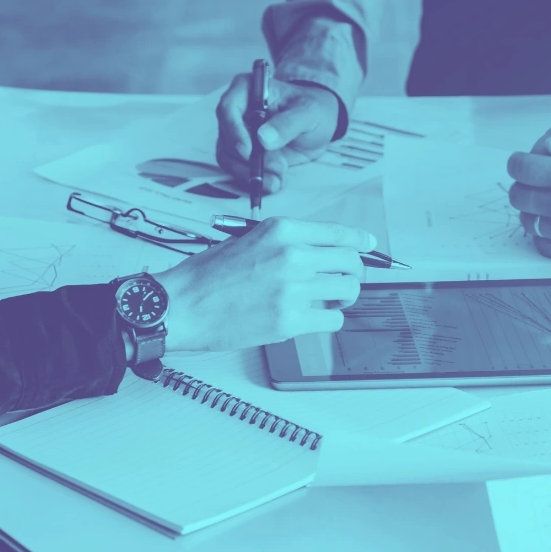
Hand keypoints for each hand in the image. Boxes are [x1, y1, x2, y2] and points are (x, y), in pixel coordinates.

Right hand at [155, 217, 373, 351]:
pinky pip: (332, 320)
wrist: (182, 305)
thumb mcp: (247, 239)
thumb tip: (319, 250)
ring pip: (347, 291)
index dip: (360, 241)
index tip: (369, 246)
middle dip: (353, 273)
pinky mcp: (290, 320)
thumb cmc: (206, 276)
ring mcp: (293, 289)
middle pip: (350, 263)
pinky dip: (328, 320)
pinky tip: (312, 318)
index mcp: (282, 231)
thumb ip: (285, 243)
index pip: (338, 232)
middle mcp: (292, 256)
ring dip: (341, 298)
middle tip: (344, 281)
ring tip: (326, 301)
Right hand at [215, 75, 339, 193]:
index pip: (228, 108)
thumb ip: (288, 123)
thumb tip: (263, 138)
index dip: (234, 131)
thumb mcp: (308, 113)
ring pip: (229, 157)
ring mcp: (237, 134)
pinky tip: (273, 182)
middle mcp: (237, 111)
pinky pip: (238, 170)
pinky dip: (253, 179)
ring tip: (276, 181)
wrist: (317, 127)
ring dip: (250, 174)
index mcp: (247, 90)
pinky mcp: (242, 154)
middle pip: (226, 138)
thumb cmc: (311, 110)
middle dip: (247, 160)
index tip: (248, 152)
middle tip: (274, 171)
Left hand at [507, 103, 550, 276]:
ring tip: (546, 202)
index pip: (522, 168)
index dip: (518, 162)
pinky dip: (543, 234)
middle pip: (519, 196)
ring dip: (532, 210)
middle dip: (522, 185)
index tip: (524, 161)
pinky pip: (543, 244)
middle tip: (534, 181)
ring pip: (528, 221)